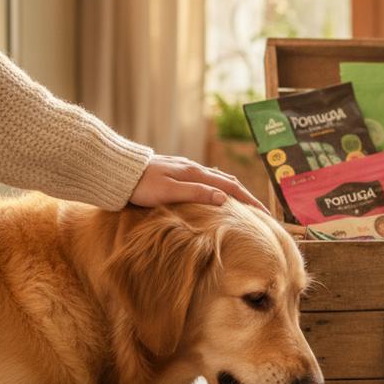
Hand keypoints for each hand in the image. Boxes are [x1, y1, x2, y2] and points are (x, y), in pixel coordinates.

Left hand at [129, 154, 267, 211]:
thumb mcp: (169, 191)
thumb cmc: (140, 185)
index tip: (265, 214)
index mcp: (196, 174)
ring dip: (234, 191)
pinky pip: (206, 180)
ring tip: (243, 204)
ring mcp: (186, 169)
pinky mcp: (177, 172)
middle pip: (229, 181)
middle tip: (260, 211)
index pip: (231, 187)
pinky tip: (215, 194)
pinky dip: (219, 188)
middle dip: (247, 196)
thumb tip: (225, 198)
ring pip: (218, 179)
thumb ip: (197, 194)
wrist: (118, 171)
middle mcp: (194, 169)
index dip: (250, 201)